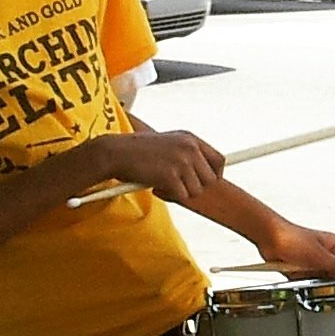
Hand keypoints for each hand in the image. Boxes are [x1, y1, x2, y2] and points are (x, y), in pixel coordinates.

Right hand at [86, 127, 224, 204]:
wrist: (115, 152)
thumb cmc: (137, 151)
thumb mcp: (168, 144)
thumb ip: (186, 154)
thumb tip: (203, 175)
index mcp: (190, 139)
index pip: (219, 160)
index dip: (214, 174)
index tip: (204, 182)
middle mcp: (190, 148)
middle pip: (210, 180)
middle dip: (194, 186)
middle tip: (175, 185)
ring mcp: (181, 161)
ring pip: (196, 191)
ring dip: (179, 192)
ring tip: (161, 184)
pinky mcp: (171, 175)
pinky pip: (182, 196)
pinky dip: (168, 196)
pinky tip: (155, 187)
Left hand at [263, 219, 334, 277]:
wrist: (268, 238)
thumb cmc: (292, 238)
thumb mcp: (319, 255)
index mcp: (334, 245)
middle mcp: (324, 253)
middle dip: (329, 278)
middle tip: (324, 280)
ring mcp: (312, 260)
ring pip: (320, 278)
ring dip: (312, 279)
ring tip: (305, 273)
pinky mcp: (300, 268)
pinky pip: (305, 280)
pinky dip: (301, 281)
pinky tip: (296, 275)